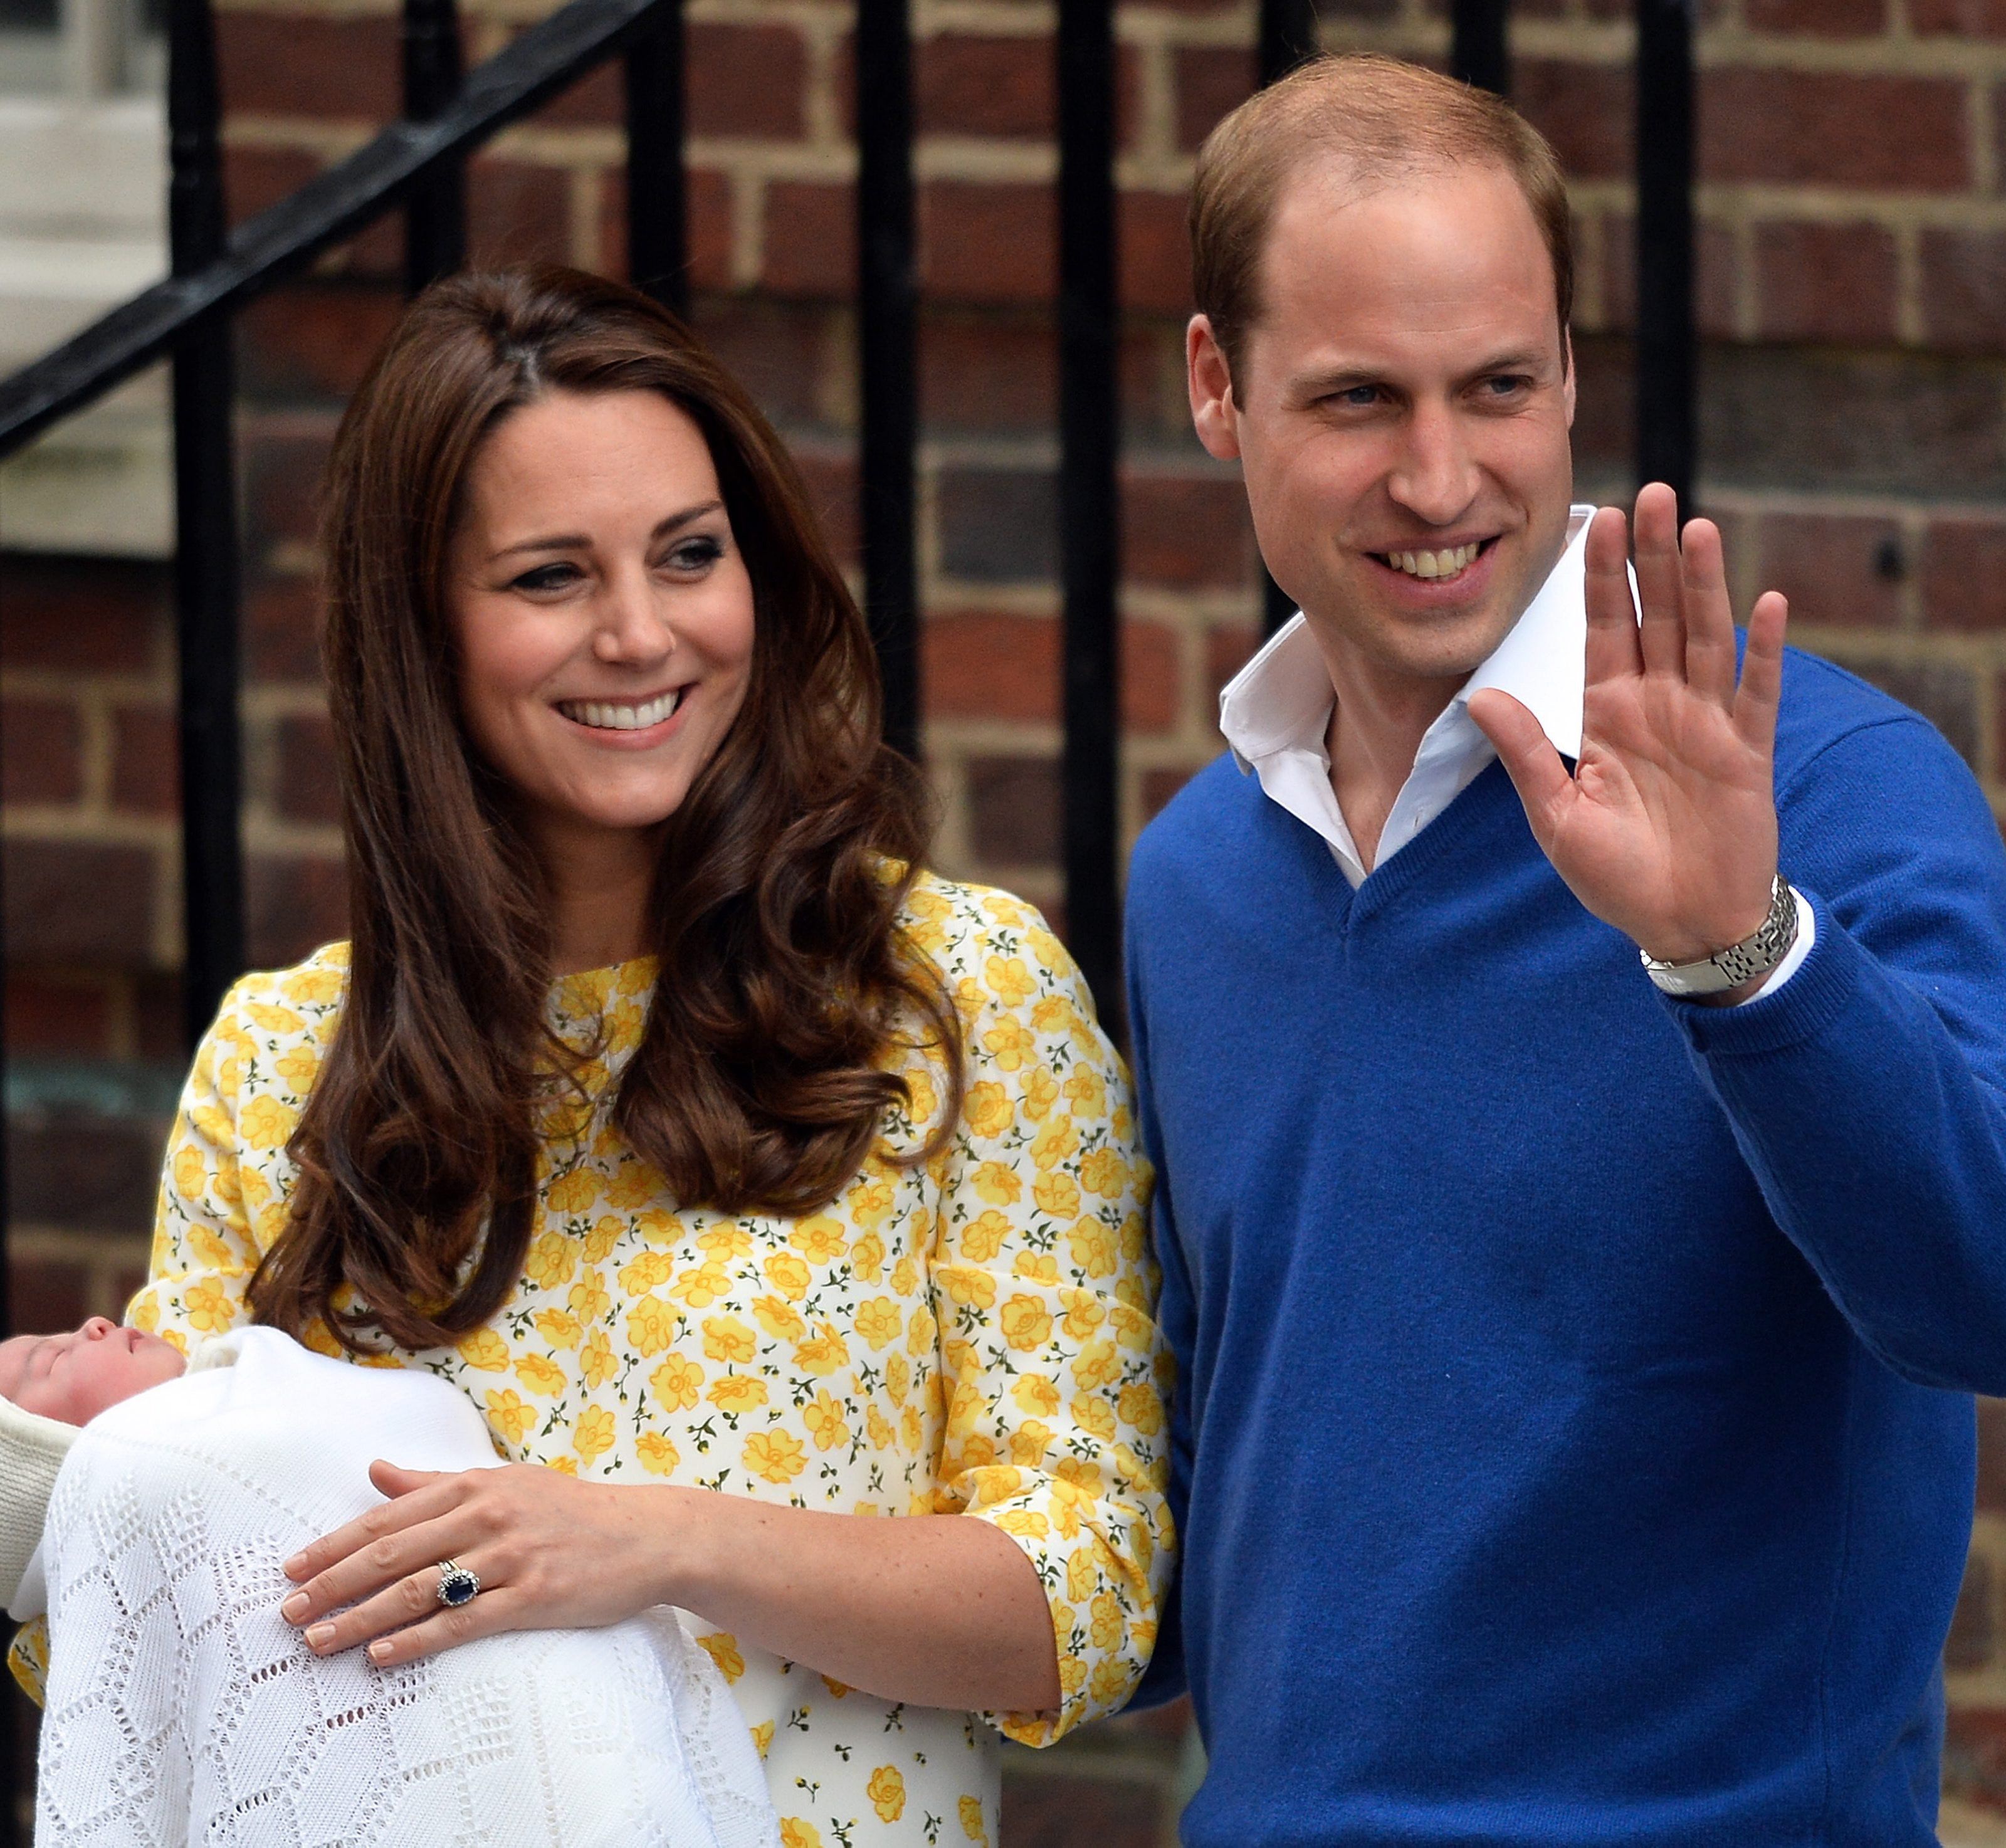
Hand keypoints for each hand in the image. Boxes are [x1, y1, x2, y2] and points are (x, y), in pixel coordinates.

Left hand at [278, 1459, 690, 1665]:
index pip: (388, 1516)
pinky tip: (383, 1655)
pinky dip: (418, 1639)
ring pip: (421, 1589)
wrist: (646, 1534)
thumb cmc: (568, 1509)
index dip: (335, 1545)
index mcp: (475, 1485)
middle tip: (289, 1613)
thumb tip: (374, 1470)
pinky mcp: (534, 1594)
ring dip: (363, 1618)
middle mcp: (488, 1515)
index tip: (291, 1570)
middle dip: (334, 1584)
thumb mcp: (503, 1482)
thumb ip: (435, 1481)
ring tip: (321, 1641)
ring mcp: (511, 1555)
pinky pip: (464, 1621)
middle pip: (393, 1552)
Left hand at [1467, 483, 1787, 987]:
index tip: (1598, 520)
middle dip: (1653, 557)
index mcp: (1608, 715)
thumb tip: (1478, 696)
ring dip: (1705, 584)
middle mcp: (1658, 706)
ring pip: (1705, 638)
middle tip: (1653, 494)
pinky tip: (1768, 604)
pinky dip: (1764, 651)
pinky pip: (1758, 693)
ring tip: (1698, 527)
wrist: (1680, 923)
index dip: (1603, 576)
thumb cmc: (1615, 876)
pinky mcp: (1747, 753)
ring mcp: (1706, 724)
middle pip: (1657, 616)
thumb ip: (1526, 753)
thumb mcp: (1557, 816)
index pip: (1604, 629)